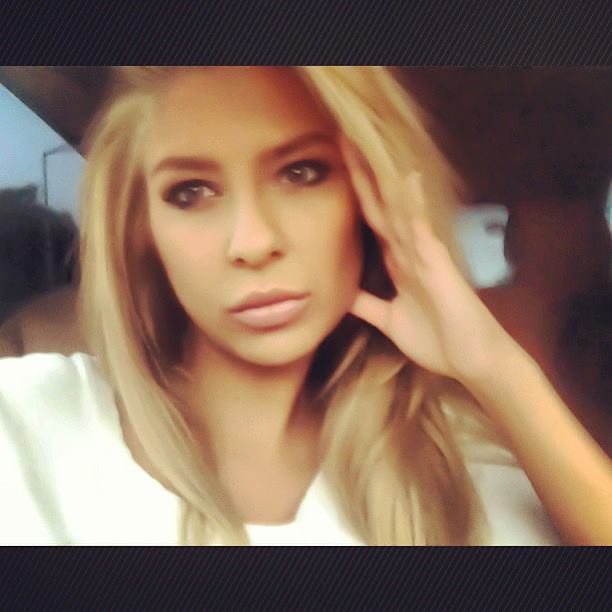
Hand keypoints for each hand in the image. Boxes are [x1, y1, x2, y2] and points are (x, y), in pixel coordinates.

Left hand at [340, 136, 515, 384]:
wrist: (471, 361)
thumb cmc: (437, 339)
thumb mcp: (389, 320)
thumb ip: (366, 304)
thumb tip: (341, 294)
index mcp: (398, 262)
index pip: (371, 220)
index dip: (354, 195)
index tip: (334, 167)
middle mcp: (410, 251)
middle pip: (381, 205)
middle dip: (361, 175)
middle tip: (342, 139)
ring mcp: (425, 254)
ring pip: (399, 208)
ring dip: (382, 179)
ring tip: (364, 145)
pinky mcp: (439, 265)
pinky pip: (422, 231)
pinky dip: (413, 206)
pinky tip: (405, 179)